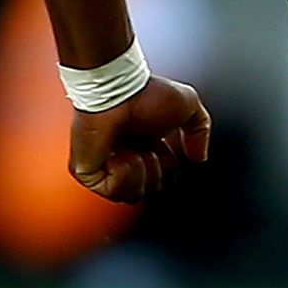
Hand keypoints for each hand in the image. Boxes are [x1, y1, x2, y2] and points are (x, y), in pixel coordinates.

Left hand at [70, 75, 211, 203]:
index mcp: (143, 145)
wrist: (118, 91)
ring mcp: (103, 168)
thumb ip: (200, 130)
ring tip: (132, 148)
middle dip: (155, 170)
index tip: (161, 143)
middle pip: (149, 191)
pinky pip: (114, 190)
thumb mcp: (188, 105)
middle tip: (146, 146)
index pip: (163, 178)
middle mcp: (123, 158)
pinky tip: (118, 152)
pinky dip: (123, 172)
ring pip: (132, 195)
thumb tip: (199, 157)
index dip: (168, 165)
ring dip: (140, 170)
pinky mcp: (87, 173)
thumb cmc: (145, 93)